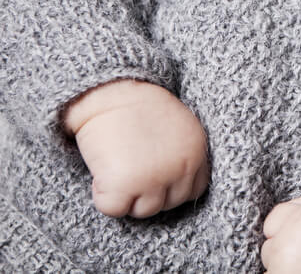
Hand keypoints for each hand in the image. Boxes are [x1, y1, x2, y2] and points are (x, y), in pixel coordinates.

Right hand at [62, 79, 209, 217]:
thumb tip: (170, 189)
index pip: (193, 190)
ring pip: (142, 211)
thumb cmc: (137, 107)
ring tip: (118, 163)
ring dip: (127, 195)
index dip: (170, 186)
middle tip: (130, 164)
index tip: (152, 172)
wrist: (110, 90)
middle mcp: (181, 168)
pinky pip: (114, 209)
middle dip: (148, 191)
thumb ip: (181, 155)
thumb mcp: (176, 128)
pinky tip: (103, 170)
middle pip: (168, 204)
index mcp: (197, 152)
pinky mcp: (125, 185)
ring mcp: (154, 178)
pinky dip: (103, 195)